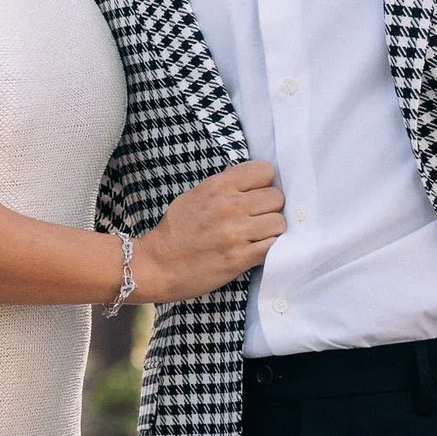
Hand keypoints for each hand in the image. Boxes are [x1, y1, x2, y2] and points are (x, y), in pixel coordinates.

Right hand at [131, 160, 284, 302]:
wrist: (157, 264)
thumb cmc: (176, 230)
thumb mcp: (196, 195)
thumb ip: (224, 185)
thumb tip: (248, 177)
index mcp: (218, 186)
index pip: (265, 171)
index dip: (265, 183)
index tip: (258, 195)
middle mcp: (230, 205)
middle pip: (277, 197)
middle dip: (271, 208)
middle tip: (259, 218)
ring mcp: (236, 232)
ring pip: (279, 222)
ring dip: (272, 230)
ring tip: (259, 236)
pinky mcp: (240, 258)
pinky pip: (274, 246)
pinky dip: (270, 248)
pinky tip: (258, 250)